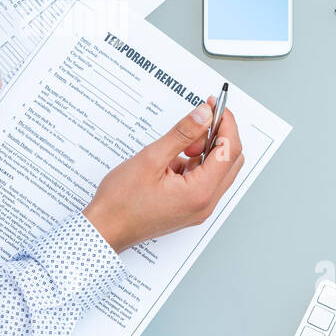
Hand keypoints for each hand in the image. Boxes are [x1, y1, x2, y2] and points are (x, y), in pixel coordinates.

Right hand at [83, 100, 244, 252]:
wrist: (105, 229)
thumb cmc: (121, 201)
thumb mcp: (151, 159)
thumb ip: (182, 134)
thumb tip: (205, 114)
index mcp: (200, 192)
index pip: (229, 151)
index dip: (226, 123)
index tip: (216, 105)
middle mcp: (205, 203)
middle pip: (230, 161)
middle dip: (218, 137)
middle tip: (198, 121)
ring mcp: (199, 208)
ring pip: (218, 170)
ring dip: (205, 152)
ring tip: (176, 147)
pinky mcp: (190, 208)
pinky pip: (204, 181)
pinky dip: (195, 165)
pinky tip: (171, 162)